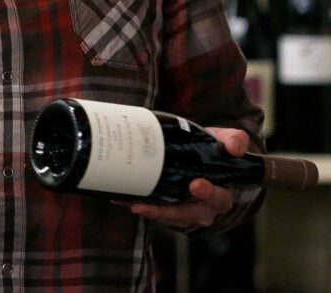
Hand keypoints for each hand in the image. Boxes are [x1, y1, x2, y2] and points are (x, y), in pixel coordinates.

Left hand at [117, 127, 250, 228]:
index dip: (208, 194)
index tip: (196, 185)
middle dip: (166, 211)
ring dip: (148, 210)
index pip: (218, 198)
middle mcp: (203, 207)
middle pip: (186, 214)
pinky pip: (153, 210)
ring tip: (131, 203)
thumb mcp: (228, 141)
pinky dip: (138, 204)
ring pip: (166, 215)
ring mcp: (184, 210)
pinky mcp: (167, 208)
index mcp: (221, 194)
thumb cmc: (217, 151)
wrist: (202, 155)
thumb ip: (235, 140)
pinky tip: (121, 197)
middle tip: (144, 206)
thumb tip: (234, 148)